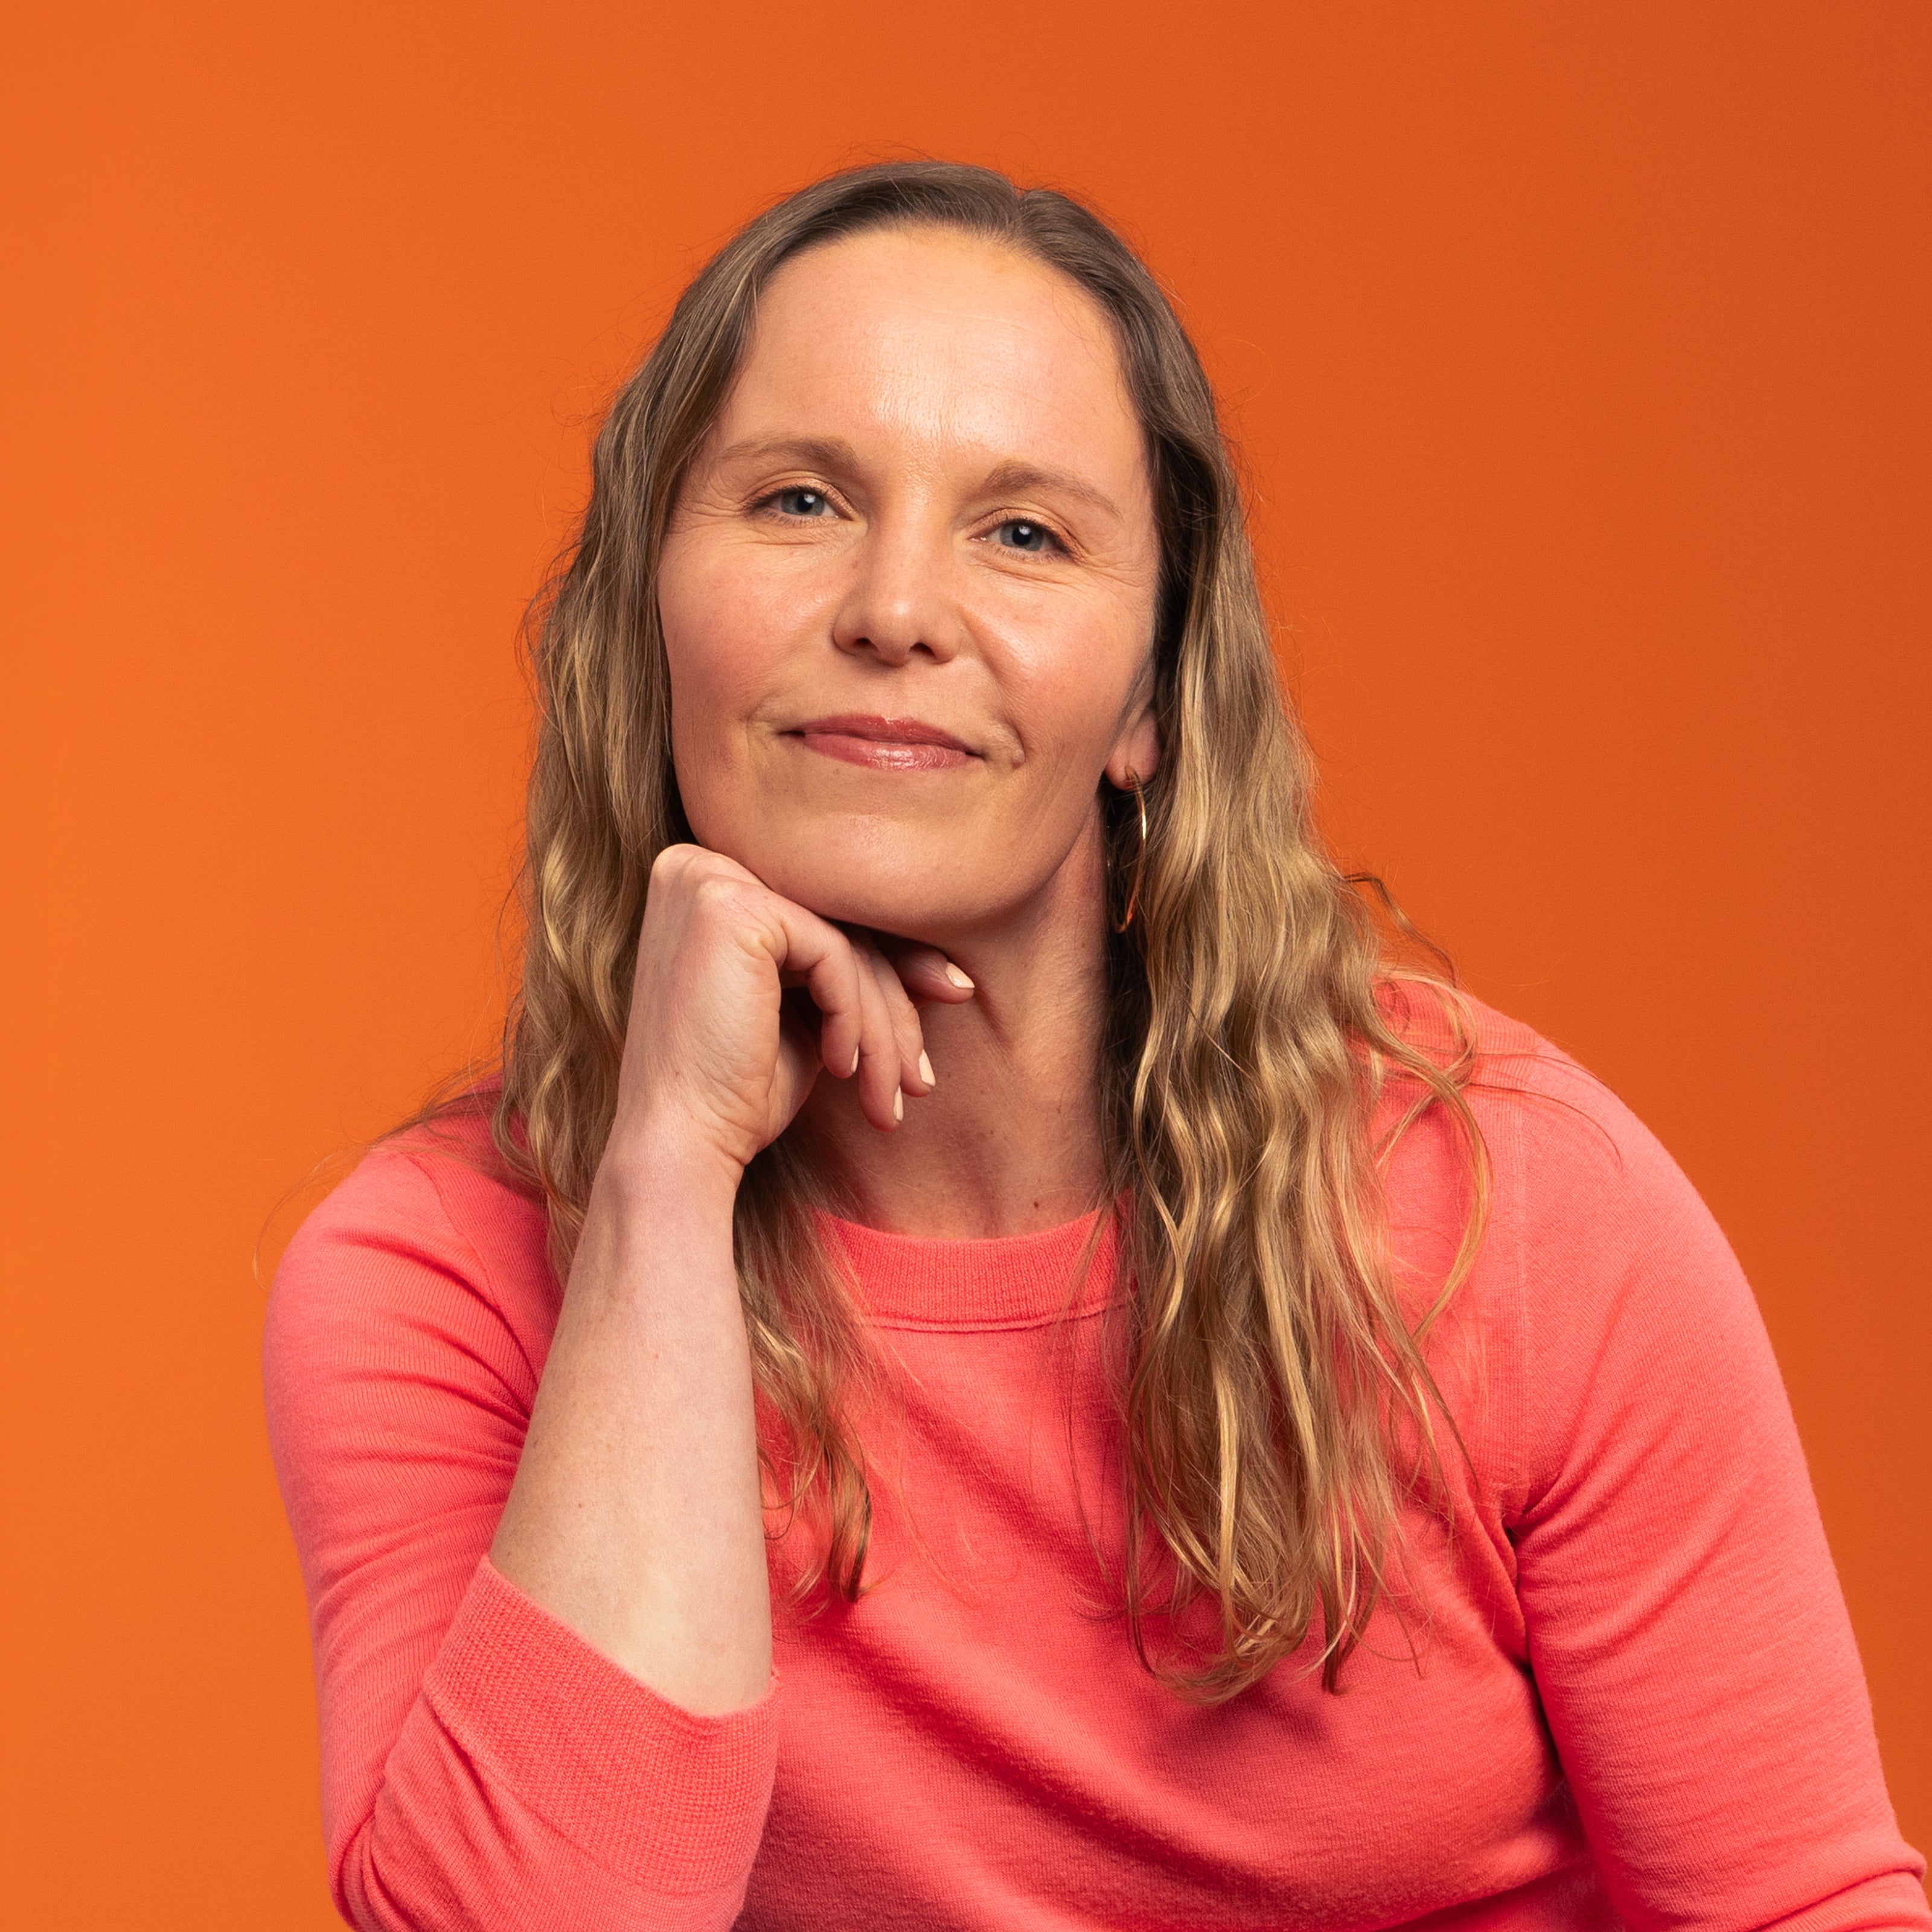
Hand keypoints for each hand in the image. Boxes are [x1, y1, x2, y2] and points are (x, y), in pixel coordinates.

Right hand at [605, 843, 975, 1183]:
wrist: (679, 1145)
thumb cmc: (735, 1092)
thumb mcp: (810, 1020)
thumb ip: (857, 977)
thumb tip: (950, 972)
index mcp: (705, 881)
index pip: (824, 915)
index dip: (892, 965)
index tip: (951, 1001)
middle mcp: (697, 864)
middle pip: (838, 924)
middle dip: (896, 1002)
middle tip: (922, 1075)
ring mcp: (709, 878)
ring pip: (844, 943)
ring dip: (882, 1027)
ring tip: (889, 1093)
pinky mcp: (731, 907)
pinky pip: (835, 955)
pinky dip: (853, 1017)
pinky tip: (842, 1068)